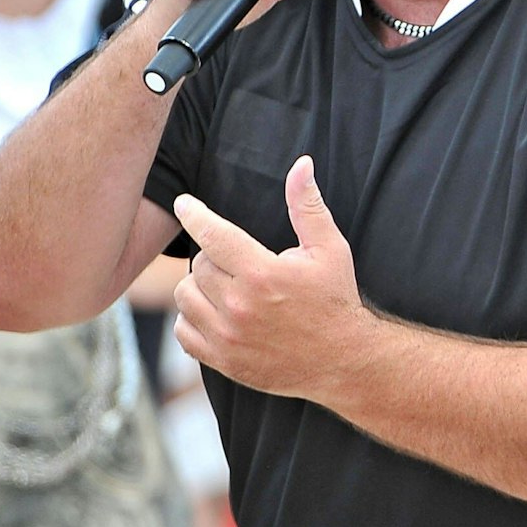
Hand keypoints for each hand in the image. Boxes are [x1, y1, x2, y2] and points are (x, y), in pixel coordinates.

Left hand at [171, 157, 365, 399]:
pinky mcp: (223, 361)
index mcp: (263, 273)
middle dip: (213, 257)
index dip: (194, 214)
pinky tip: (215, 313)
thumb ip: (307, 206)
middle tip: (236, 261)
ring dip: (198, 287)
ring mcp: (229, 337)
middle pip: (199, 265)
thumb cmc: (335, 300)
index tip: (184, 203)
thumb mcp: (330, 249)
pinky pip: (183, 332)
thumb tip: (301, 165)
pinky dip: (191, 319)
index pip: (213, 234)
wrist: (343, 361)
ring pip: (185, 297)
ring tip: (224, 286)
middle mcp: (240, 306)